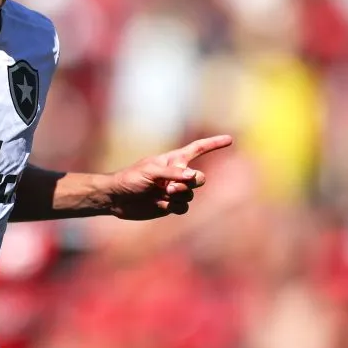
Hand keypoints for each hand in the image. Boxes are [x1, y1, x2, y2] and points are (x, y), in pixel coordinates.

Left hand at [102, 135, 232, 219]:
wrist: (117, 198)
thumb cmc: (131, 178)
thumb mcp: (151, 171)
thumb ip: (173, 173)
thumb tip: (193, 176)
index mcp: (173, 160)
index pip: (197, 149)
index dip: (213, 144)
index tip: (230, 139)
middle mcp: (176, 175)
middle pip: (199, 178)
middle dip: (191, 183)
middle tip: (171, 187)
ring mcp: (174, 191)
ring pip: (191, 195)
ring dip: (180, 196)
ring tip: (163, 194)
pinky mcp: (170, 206)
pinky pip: (184, 208)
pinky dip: (175, 207)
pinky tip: (161, 205)